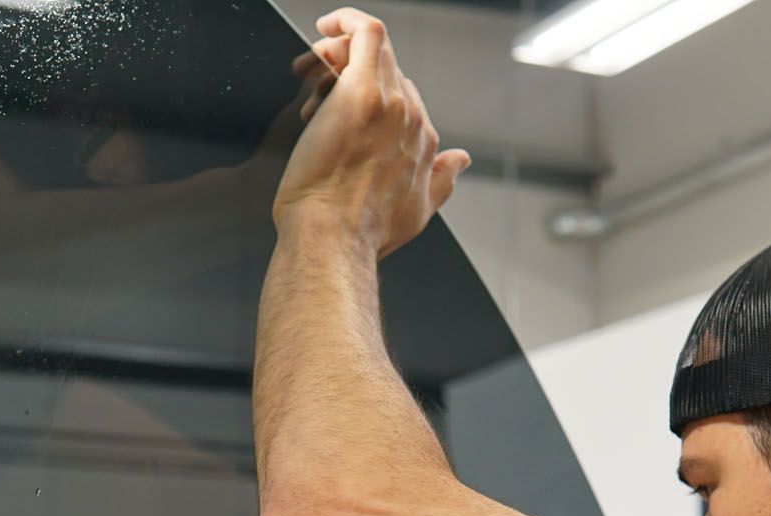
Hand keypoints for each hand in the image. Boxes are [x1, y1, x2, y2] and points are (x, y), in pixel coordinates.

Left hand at [272, 9, 470, 258]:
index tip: (333, 113)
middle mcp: (413, 118)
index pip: (404, 97)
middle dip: (348, 76)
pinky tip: (325, 27)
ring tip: (308, 75)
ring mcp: (390, 102)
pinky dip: (347, 21)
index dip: (368, 99)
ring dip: (340, 52)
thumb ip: (442, 182)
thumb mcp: (416, 213)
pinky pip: (365, 32)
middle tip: (314, 98)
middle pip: (388, 71)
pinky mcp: (361, 91)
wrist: (333, 238)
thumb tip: (462, 161)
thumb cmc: (359, 234)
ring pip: (375, 49)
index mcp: (424, 142)